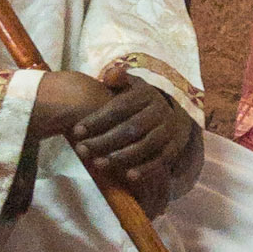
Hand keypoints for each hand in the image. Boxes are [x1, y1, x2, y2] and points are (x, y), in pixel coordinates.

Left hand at [33, 64, 196, 215]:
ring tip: (98, 164)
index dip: (97, 120)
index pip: (119, 107)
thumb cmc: (138, 102)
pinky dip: (146, 168)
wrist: (170, 112)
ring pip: (145, 145)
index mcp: (146, 94)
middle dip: (104, 141)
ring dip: (121, 156)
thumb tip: (111, 74)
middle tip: (82, 150)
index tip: (77, 131)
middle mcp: (160, 110)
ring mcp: (169, 129)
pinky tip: (128, 176)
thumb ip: (118, 79)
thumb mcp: (129, 86)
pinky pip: (161, 159)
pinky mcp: (175, 146)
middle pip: (131, 128)